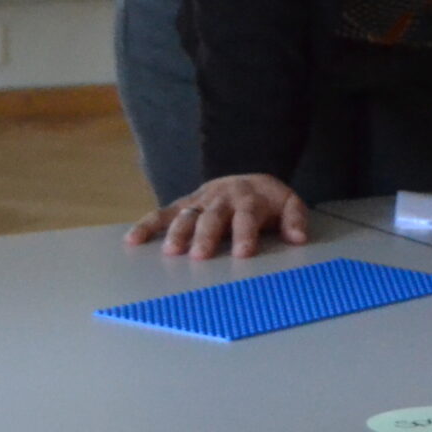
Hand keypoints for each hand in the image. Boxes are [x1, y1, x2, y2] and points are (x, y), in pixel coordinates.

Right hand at [126, 174, 308, 259]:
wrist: (246, 176)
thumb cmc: (267, 200)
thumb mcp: (289, 203)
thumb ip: (295, 219)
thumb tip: (299, 238)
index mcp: (250, 199)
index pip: (247, 218)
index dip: (245, 235)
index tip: (243, 254)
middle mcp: (223, 198)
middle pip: (213, 217)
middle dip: (207, 236)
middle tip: (199, 255)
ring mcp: (201, 201)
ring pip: (187, 215)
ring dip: (178, 233)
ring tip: (170, 252)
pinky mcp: (184, 204)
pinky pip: (162, 213)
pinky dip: (146, 225)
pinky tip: (132, 240)